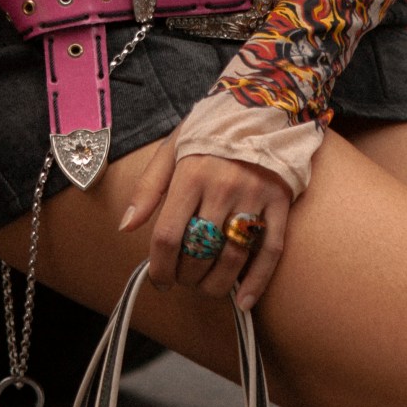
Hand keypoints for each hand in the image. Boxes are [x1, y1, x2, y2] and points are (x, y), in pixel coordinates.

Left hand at [120, 138, 289, 310]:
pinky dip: (257, 281)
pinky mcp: (280, 203)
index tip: (158, 279)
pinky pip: (270, 250)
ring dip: (215, 284)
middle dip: (185, 276)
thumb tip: (126, 226)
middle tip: (182, 280)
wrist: (262, 106)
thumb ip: (148, 189)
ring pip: (232, 257)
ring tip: (206, 289)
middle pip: (199, 252)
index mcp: (190, 174)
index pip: (167, 236)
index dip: (159, 267)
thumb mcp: (171, 149)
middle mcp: (222, 188)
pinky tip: (243, 300)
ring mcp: (254, 197)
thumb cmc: (210, 131)